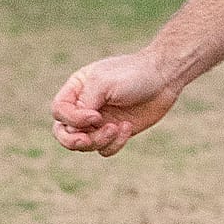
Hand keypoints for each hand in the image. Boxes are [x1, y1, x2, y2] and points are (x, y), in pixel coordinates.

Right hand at [51, 51, 181, 155]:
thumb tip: (76, 126)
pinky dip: (114, 144)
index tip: (95, 115)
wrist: (164, 78)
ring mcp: (99, 122)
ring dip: (99, 140)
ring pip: (84, 145)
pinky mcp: (115, 133)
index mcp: (76, 89)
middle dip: (73, 141)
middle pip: (63, 132)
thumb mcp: (103, 83)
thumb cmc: (133, 74)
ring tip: (117, 128)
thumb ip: (84, 103)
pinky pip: (104, 150)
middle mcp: (84, 106)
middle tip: (87, 141)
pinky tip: (127, 127)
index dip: (72, 119)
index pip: (58, 111)